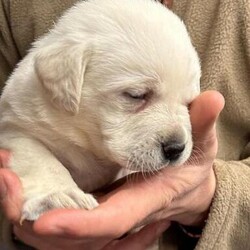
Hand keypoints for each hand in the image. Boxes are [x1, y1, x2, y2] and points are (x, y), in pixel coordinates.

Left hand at [0, 90, 223, 249]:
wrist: (187, 182)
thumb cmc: (192, 163)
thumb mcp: (200, 142)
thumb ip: (202, 124)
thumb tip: (212, 100)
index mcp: (145, 200)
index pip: (111, 221)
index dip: (80, 227)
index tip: (45, 220)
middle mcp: (122, 215)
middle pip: (74, 238)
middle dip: (36, 219)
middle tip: (6, 182)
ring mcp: (107, 215)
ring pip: (62, 235)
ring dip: (27, 211)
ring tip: (4, 178)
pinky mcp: (97, 209)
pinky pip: (62, 217)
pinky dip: (36, 205)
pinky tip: (19, 180)